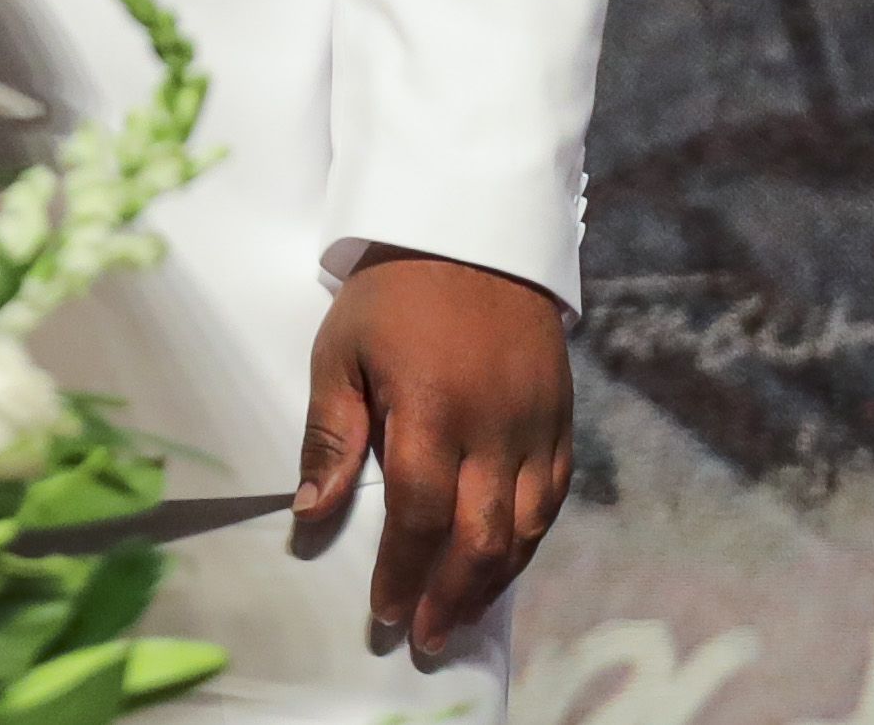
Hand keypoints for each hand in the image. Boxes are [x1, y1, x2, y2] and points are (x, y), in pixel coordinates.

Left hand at [296, 245, 573, 655]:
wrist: (473, 234)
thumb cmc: (392, 294)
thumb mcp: (340, 352)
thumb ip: (331, 436)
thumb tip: (310, 513)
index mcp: (433, 411)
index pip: (419, 516)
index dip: (403, 573)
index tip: (385, 612)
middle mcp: (495, 429)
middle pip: (480, 539)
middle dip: (451, 598)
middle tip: (427, 638)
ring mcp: (537, 428)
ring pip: (525, 530)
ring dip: (492, 582)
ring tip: (460, 617)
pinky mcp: (562, 422)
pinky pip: (552, 500)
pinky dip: (529, 542)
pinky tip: (503, 566)